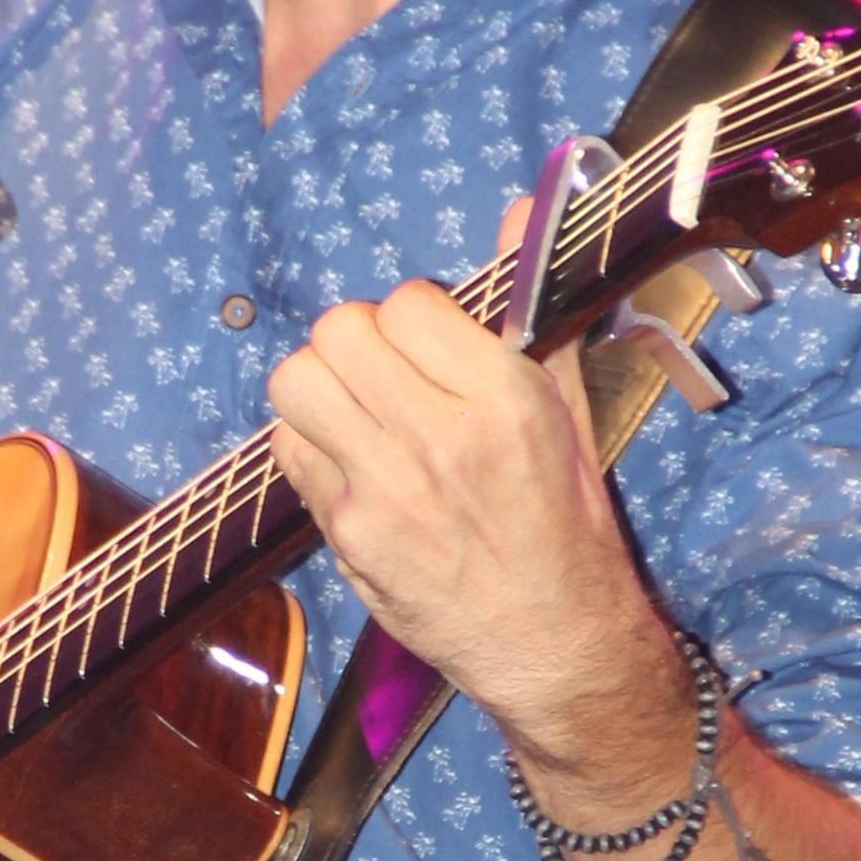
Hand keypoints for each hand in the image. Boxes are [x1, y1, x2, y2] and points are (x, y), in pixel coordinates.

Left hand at [264, 221, 668, 757]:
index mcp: (503, 398)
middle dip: (360, 341)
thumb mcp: (571, 413)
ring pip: (295, 381)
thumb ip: (533, 313)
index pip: (409, 301)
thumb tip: (514, 217)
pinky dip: (310, 446)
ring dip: (320, 386)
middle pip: (339, 330)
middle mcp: (438, 437)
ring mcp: (383, 489)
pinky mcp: (347, 534)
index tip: (432, 344)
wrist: (555, 644)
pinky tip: (351, 464)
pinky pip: (289, 451)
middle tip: (386, 373)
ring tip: (357, 411)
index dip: (416, 314)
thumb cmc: (569, 526)